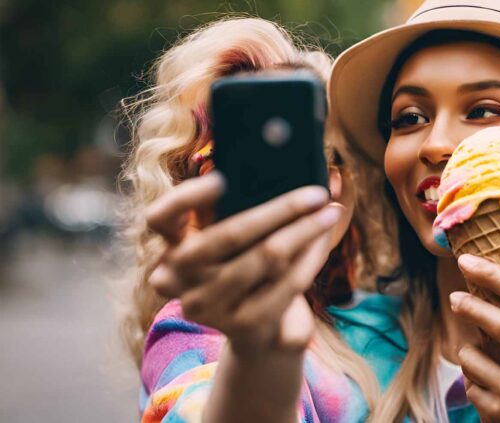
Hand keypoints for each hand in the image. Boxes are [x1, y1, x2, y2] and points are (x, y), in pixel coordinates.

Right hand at [145, 172, 342, 354]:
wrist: (257, 335)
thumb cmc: (248, 272)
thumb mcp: (238, 243)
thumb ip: (250, 209)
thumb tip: (306, 172)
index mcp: (171, 249)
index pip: (159, 219)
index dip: (186, 198)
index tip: (223, 179)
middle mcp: (179, 280)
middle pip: (228, 233)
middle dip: (281, 207)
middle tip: (316, 192)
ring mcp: (209, 306)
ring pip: (268, 255)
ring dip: (306, 229)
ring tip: (330, 211)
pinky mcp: (244, 325)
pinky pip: (289, 281)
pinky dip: (312, 256)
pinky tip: (324, 240)